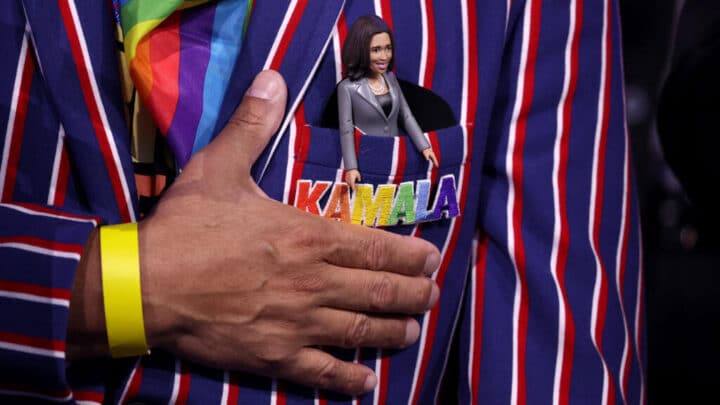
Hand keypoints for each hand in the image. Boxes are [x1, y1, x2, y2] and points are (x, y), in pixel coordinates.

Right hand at [80, 70, 438, 394]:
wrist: (146, 284)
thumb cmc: (186, 227)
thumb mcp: (219, 167)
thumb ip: (253, 126)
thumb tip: (272, 78)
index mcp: (308, 238)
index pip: (377, 248)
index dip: (410, 256)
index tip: (431, 260)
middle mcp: (314, 283)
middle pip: (381, 292)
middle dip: (414, 295)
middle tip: (432, 296)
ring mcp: (298, 324)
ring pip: (362, 331)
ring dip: (394, 332)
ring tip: (413, 331)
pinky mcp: (276, 357)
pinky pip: (324, 374)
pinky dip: (350, 379)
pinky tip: (366, 381)